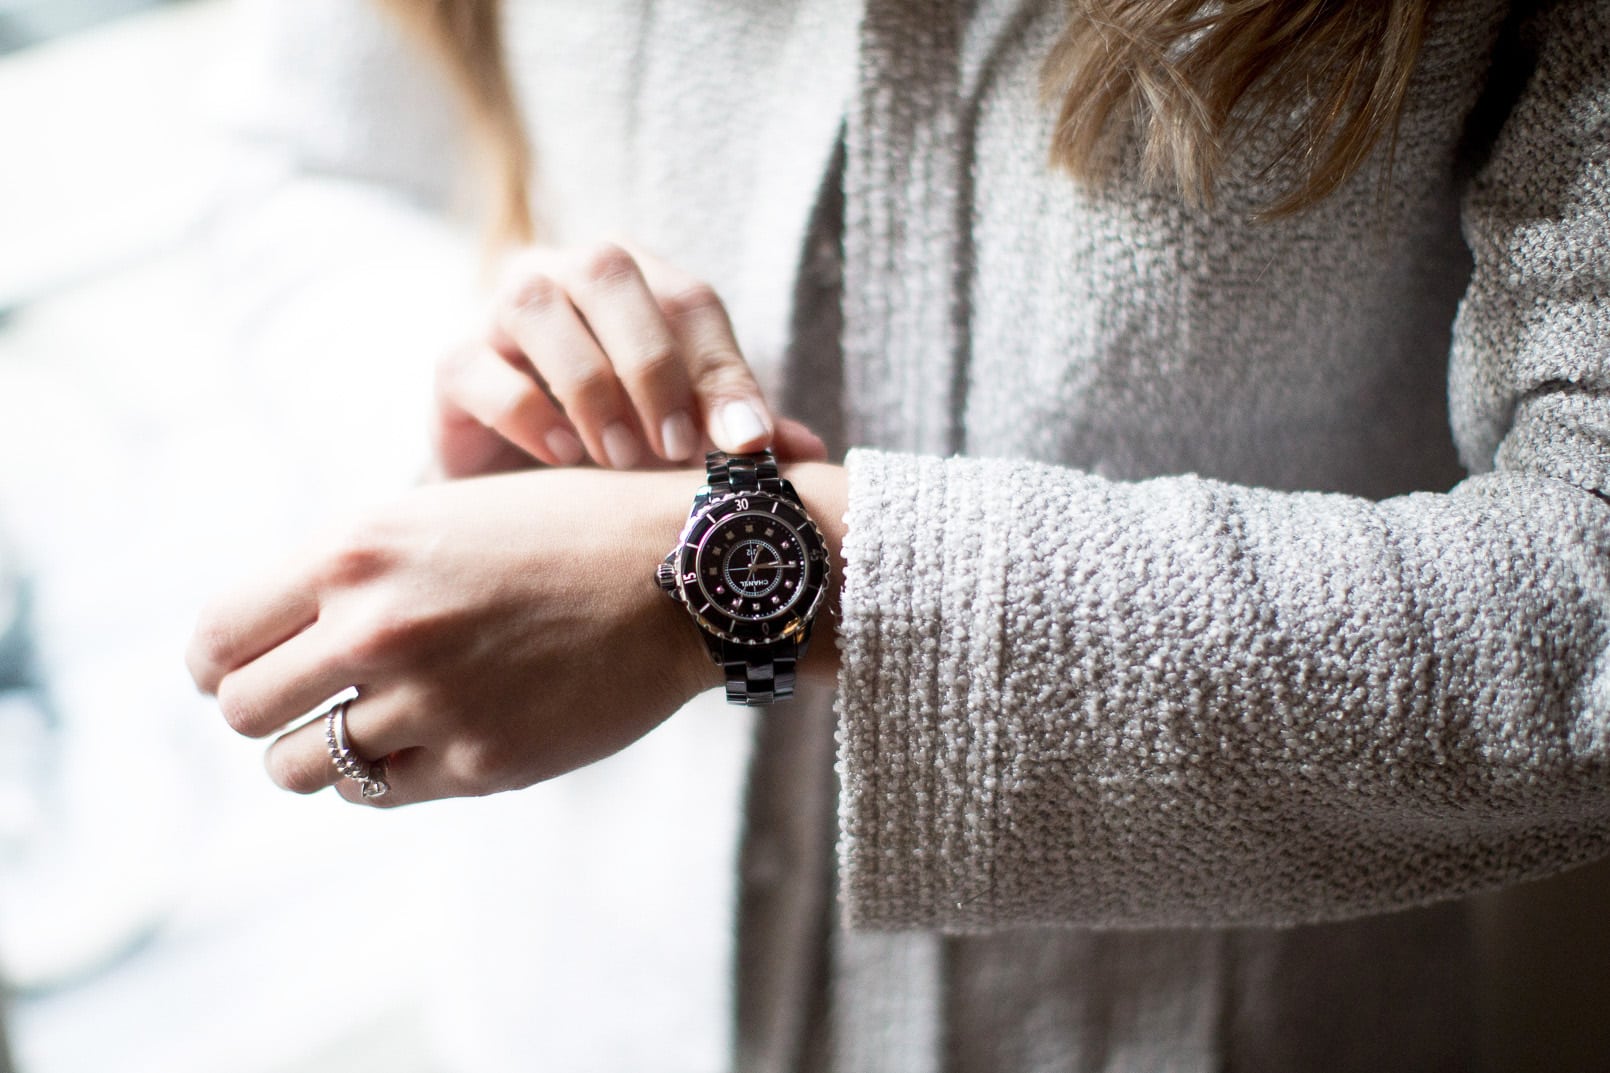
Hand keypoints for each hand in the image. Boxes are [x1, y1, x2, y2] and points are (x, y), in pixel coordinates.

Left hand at [185, 468, 716, 805]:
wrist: (685, 575)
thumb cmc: (566, 530)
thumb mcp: (442, 514)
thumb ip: (351, 569)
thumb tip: (269, 636)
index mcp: (357, 549)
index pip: (216, 639)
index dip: (221, 661)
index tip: (243, 669)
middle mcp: (378, 627)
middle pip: (243, 710)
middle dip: (266, 708)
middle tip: (309, 698)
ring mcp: (429, 702)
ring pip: (298, 767)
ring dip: (318, 751)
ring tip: (363, 725)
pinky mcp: (480, 763)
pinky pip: (377, 793)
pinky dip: (385, 773)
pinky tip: (426, 738)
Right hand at [433, 241, 826, 478]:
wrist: (522, 495)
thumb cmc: (620, 449)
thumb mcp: (688, 441)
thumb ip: (742, 436)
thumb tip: (813, 454)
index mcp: (638, 282)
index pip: (690, 301)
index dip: (722, 370)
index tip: (748, 446)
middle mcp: (565, 275)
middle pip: (607, 271)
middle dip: (651, 362)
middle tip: (676, 447)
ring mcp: (499, 311)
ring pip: (536, 306)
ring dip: (590, 385)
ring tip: (621, 459)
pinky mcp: (454, 363)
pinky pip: (477, 365)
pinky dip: (526, 411)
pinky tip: (563, 458)